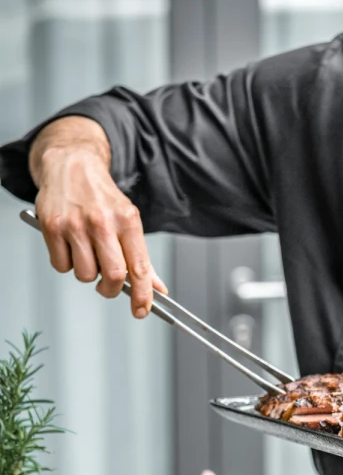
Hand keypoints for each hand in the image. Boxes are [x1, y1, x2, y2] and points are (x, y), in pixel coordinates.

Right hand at [31, 117, 166, 317]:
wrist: (71, 164)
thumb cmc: (101, 196)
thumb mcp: (128, 220)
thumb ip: (141, 257)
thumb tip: (157, 287)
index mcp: (128, 220)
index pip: (139, 267)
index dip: (143, 295)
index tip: (142, 310)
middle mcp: (103, 222)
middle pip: (113, 276)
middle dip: (111, 290)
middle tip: (108, 285)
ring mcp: (76, 225)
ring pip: (85, 275)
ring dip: (88, 274)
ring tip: (87, 253)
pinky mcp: (53, 227)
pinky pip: (61, 266)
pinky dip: (67, 264)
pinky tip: (70, 246)